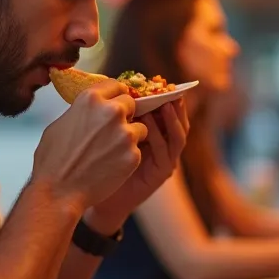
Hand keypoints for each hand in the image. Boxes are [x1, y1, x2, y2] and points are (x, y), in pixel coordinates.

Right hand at [32, 79, 146, 212]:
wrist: (58, 192)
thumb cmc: (52, 161)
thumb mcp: (59, 125)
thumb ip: (80, 112)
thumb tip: (88, 109)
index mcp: (90, 99)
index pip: (116, 85)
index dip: (116, 95)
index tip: (117, 102)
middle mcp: (111, 111)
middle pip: (131, 103)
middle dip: (126, 114)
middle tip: (114, 130)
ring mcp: (124, 133)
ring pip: (140, 127)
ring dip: (130, 136)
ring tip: (112, 151)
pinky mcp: (133, 154)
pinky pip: (138, 150)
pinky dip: (128, 157)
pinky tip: (112, 165)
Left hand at [87, 99, 189, 232]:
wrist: (99, 197)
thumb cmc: (102, 163)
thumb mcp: (114, 134)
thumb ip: (122, 116)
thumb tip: (120, 87)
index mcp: (156, 134)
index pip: (167, 111)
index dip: (167, 96)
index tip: (160, 81)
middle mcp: (166, 146)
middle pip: (179, 121)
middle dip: (176, 104)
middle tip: (169, 89)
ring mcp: (166, 160)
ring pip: (178, 136)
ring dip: (172, 119)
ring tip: (164, 104)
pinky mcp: (162, 173)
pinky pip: (164, 152)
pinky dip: (158, 137)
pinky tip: (147, 126)